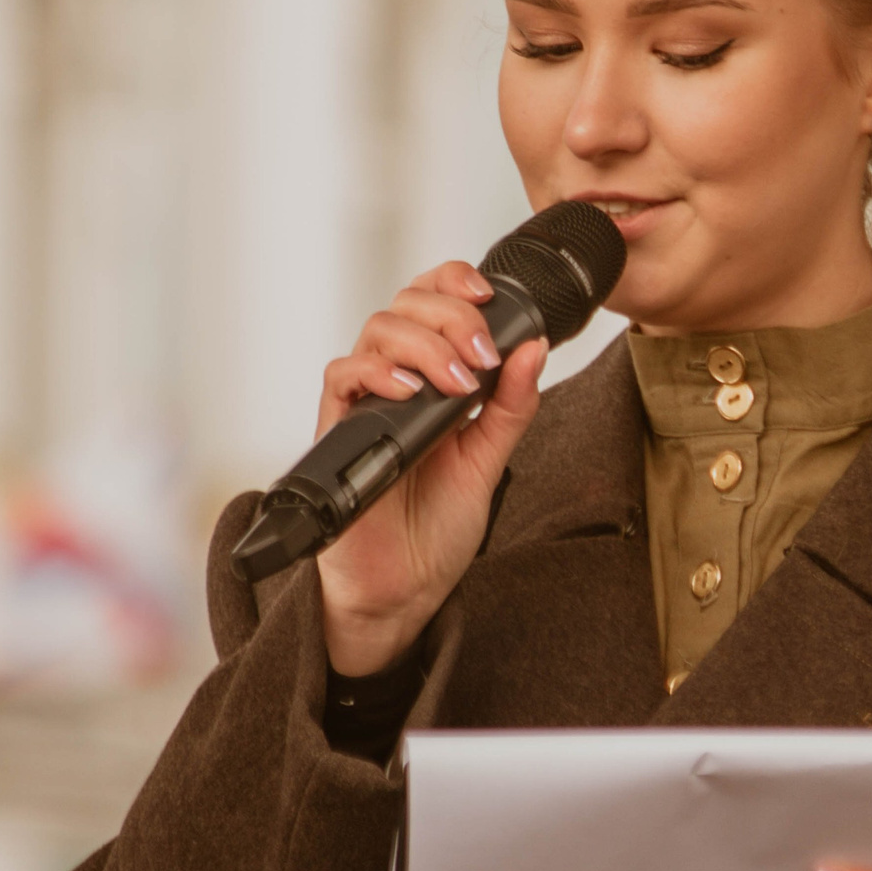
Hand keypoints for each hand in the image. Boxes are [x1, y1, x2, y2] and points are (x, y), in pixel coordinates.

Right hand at [313, 260, 548, 675]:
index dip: (453, 281)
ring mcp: (365, 403)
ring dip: (423, 344)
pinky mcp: (337, 430)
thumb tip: (534, 346)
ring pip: (376, 329)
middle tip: (481, 356)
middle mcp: (394, 381)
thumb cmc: (437, 527)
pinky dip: (376, 372)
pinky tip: (408, 391)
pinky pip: (342, 375)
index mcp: (432, 377)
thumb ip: (511, 405)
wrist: (404, 588)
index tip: (487, 294)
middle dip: (450, 316)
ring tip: (456, 383)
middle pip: (405, 304)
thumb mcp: (490, 457)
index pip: (432, 301)